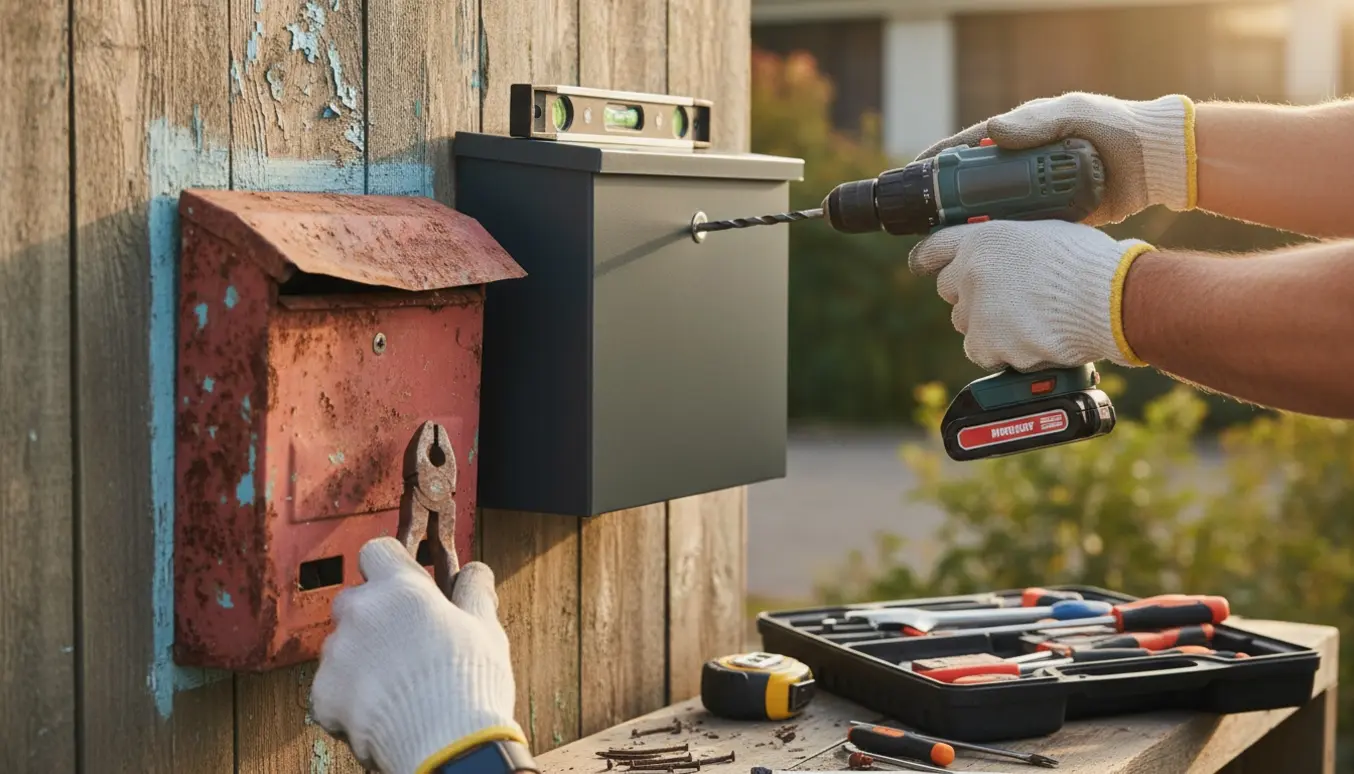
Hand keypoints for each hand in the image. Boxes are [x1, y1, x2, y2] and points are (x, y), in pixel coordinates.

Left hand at [312, 538, 522, 773]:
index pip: (376, 551)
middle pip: (355, 600)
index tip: (404, 585)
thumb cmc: (470, 684)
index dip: (391, 567)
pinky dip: (349, 696)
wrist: (447, 748)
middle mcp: (361, 613)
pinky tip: (381, 710)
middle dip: (375, 617)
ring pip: (342, 645)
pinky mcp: (323, 695)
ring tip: (397, 686)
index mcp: (400, 589)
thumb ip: (474, 591)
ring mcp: (336, 654)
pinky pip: (331, 686)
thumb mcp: (486, 628)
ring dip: (361, 657)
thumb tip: (475, 570)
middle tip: (406, 644)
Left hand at [908, 220, 1154, 371]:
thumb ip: (1015, 246)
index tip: (921, 265)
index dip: (928, 259)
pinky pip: (983, 352)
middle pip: (949, 290)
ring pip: (966, 324)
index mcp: (985, 238)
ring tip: (1028, 321)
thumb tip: (1011, 258)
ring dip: (988, 326)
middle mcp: (972, 272)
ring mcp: (978, 309)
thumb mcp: (1048, 234)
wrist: (1110, 299)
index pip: (936, 248)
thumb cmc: (1092, 264)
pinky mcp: (989, 343)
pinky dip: (1002, 352)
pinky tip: (1030, 340)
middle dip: (971, 296)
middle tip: (1005, 300)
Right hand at [915, 92, 1196, 225]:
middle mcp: (1020, 164)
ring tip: (947, 245)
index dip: (938, 161)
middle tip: (926, 222)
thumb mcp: (1072, 116)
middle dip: (947, 203)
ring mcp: (1034, 191)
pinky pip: (1017, 229)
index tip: (914, 175)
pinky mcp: (1050, 214)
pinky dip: (999, 241)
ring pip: (991, 211)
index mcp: (1018, 135)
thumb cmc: (1113, 127)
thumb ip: (1035, 124)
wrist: (1152, 162)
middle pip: (972, 185)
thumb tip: (991, 133)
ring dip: (969, 227)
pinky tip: (983, 256)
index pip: (966, 147)